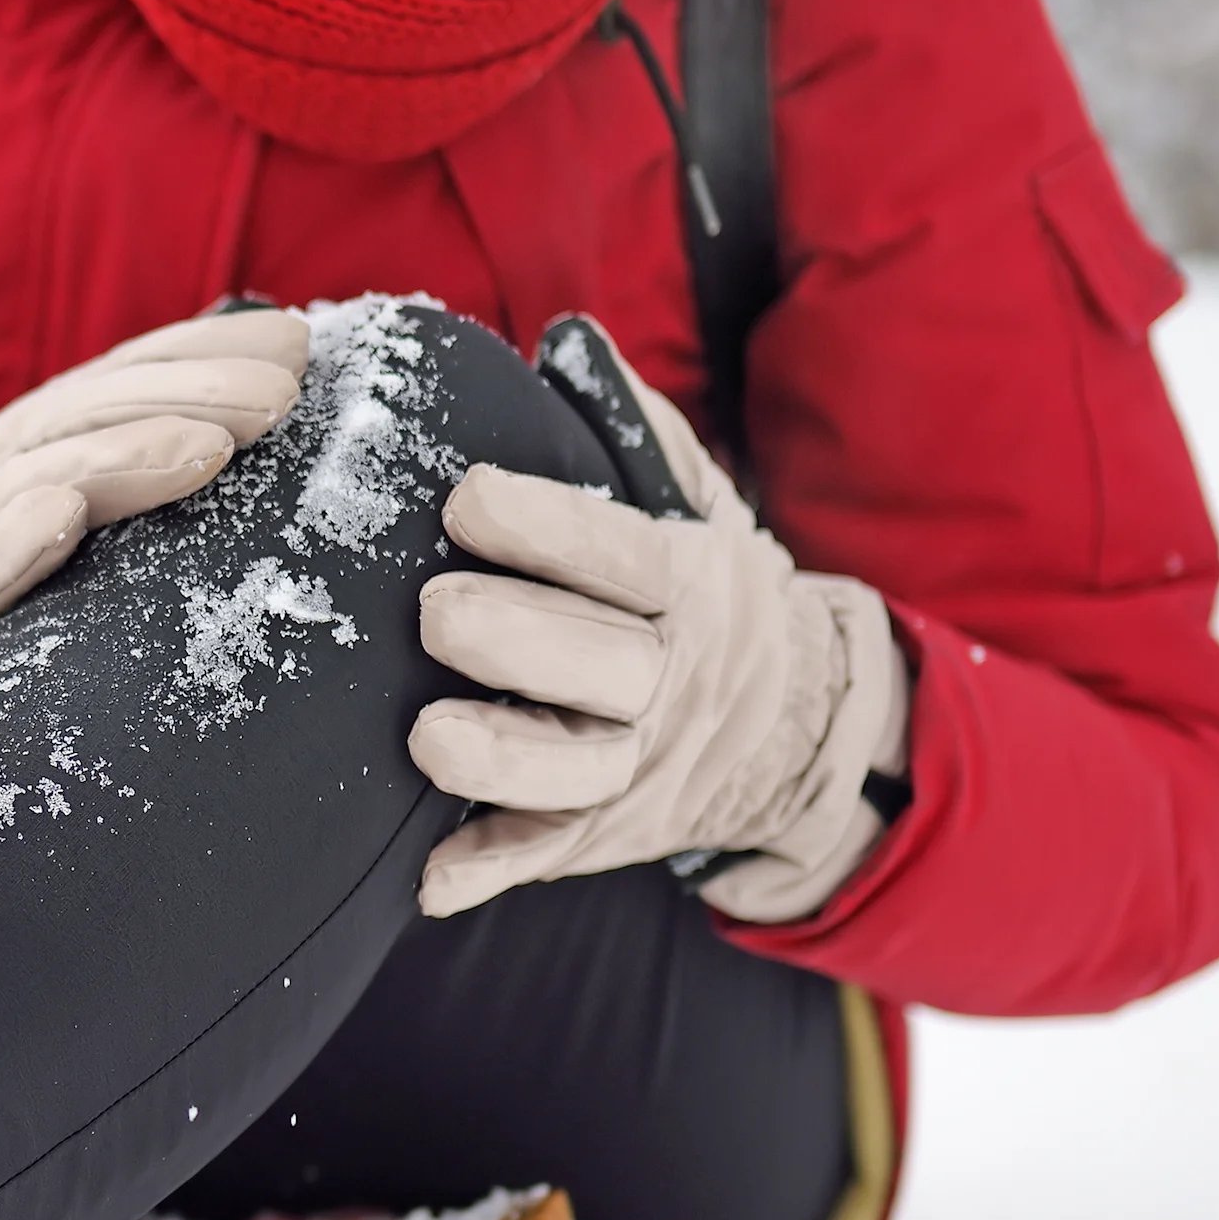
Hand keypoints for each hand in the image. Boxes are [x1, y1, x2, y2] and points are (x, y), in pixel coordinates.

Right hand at [0, 307, 310, 777]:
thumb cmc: (37, 603)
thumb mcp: (93, 523)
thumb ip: (152, 475)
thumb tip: (277, 420)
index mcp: (33, 438)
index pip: (120, 376)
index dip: (202, 349)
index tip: (291, 344)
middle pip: (84, 412)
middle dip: (188, 393)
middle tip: (278, 398)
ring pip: (37, 474)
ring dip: (127, 455)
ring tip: (213, 449)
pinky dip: (19, 539)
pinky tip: (66, 515)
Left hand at [408, 324, 907, 924]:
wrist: (792, 728)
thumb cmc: (705, 596)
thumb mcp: (699, 508)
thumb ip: (636, 432)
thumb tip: (568, 340)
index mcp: (689, 588)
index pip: (623, 556)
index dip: (549, 529)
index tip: (467, 497)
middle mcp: (670, 683)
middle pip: (604, 669)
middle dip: (518, 640)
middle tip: (434, 611)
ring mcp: (638, 767)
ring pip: (576, 774)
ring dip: (502, 762)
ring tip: (426, 741)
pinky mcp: (601, 832)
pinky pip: (547, 855)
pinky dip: (490, 871)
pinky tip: (430, 880)